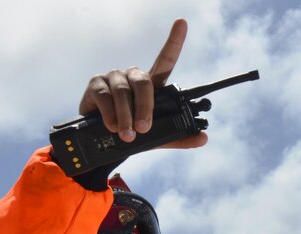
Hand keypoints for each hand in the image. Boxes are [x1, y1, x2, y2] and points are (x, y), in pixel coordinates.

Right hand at [78, 18, 207, 149]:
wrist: (104, 142)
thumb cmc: (132, 132)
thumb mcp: (157, 138)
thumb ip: (179, 137)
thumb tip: (204, 138)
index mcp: (152, 84)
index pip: (165, 60)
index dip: (174, 41)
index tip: (182, 23)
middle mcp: (133, 76)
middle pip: (144, 83)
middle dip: (145, 107)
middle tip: (144, 128)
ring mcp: (114, 77)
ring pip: (124, 93)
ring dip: (126, 116)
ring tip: (127, 134)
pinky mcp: (96, 83)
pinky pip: (105, 97)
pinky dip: (110, 115)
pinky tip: (112, 126)